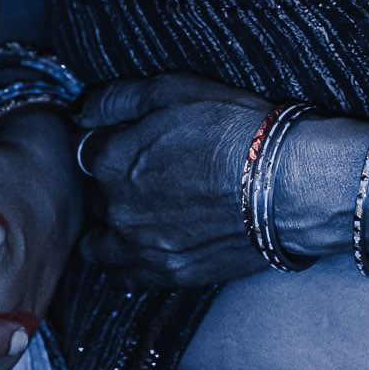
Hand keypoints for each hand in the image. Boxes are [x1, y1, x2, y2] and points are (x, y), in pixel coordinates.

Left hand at [75, 74, 274, 286]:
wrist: (286, 186)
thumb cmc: (235, 130)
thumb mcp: (174, 90)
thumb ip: (117, 99)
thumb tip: (82, 111)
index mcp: (111, 160)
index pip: (84, 151)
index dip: (107, 142)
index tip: (127, 140)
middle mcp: (116, 208)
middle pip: (92, 197)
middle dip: (108, 186)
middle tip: (142, 175)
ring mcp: (141, 246)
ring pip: (98, 245)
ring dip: (109, 229)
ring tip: (137, 215)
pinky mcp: (169, 274)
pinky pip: (125, 278)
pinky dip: (128, 264)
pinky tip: (146, 247)